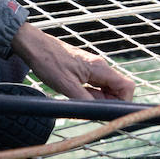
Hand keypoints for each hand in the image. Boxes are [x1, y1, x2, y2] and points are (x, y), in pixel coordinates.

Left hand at [10, 22, 135, 100]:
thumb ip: (86, 100)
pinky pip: (94, 86)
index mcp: (100, 68)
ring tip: (78, 98)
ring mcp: (92, 68)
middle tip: (89, 106)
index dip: (123, 101)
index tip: (108, 111)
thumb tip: (100, 113)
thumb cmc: (47, 61)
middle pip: (118, 89)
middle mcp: (99, 67)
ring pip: (106, 89)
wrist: (32, 45)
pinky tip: (74, 94)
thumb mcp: (66, 85)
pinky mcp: (83, 70)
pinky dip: (89, 94)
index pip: (127, 87)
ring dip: (98, 99)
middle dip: (108, 102)